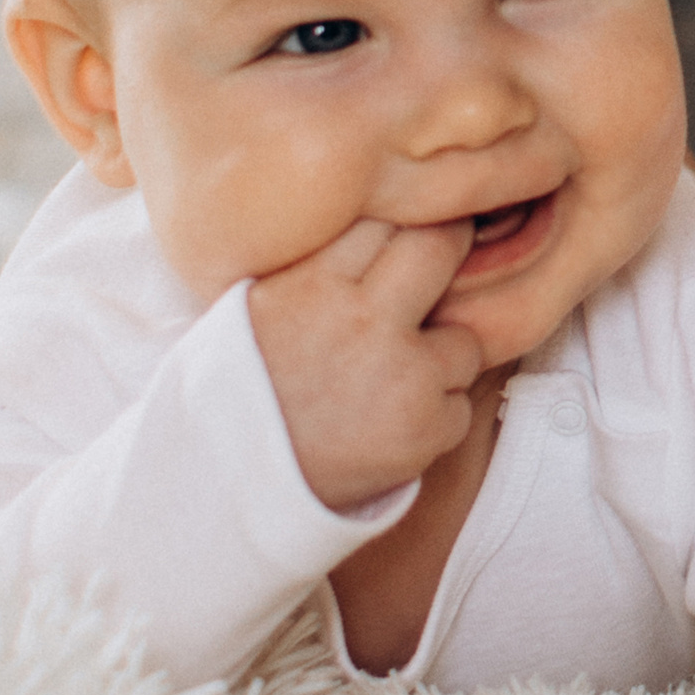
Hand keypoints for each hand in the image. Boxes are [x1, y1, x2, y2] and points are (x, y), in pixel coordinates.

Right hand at [247, 218, 485, 511]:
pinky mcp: (426, 428)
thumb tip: (385, 209)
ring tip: (386, 385)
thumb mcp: (257, 305)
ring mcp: (402, 374)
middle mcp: (363, 319)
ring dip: (440, 362)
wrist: (227, 486)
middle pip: (444, 247)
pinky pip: (462, 405)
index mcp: (313, 280)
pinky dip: (435, 420)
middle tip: (433, 281)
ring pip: (467, 341)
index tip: (404, 236)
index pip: (388, 214)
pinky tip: (386, 428)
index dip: (401, 224)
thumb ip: (318, 261)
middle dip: (447, 258)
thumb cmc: (245, 389)